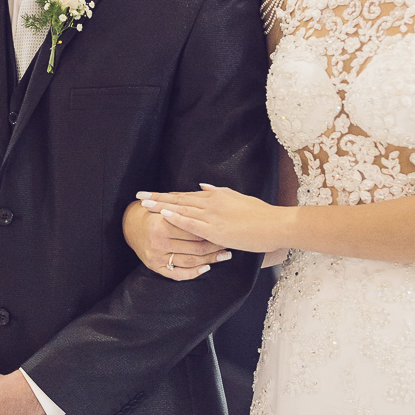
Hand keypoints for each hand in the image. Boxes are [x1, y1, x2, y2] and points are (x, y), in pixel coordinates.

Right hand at [122, 200, 231, 280]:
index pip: (193, 230)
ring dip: (210, 259)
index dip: (211, 231)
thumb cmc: (152, 213)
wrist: (130, 225)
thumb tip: (208, 201)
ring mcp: (156, 256)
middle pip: (194, 246)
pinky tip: (206, 268)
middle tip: (229, 244)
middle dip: (214, 246)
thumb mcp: (166, 206)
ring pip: (189, 260)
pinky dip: (193, 273)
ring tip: (224, 255)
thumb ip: (183, 206)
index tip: (226, 231)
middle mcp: (159, 241)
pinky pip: (177, 274)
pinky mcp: (154, 267)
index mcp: (162, 224)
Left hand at [137, 184, 283, 251]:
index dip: (167, 195)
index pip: (185, 195)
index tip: (152, 194)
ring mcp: (212, 215)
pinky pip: (192, 223)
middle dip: (157, 197)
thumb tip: (202, 186)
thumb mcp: (237, 198)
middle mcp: (211, 201)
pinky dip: (176, 218)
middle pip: (178, 199)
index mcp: (215, 195)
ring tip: (144, 204)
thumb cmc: (259, 214)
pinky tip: (163, 215)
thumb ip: (218, 192)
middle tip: (139, 195)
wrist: (275, 224)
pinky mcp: (216, 229)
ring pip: (181, 208)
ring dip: (161, 206)